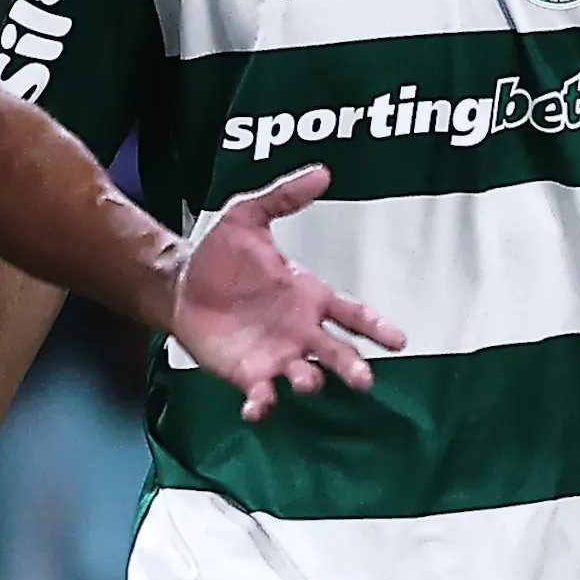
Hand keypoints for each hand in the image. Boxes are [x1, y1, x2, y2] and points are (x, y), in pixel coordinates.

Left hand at [164, 164, 402, 420]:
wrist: (180, 284)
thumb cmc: (219, 253)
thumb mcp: (248, 215)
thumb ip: (283, 197)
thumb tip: (322, 171)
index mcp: (309, 295)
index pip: (353, 313)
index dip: (377, 327)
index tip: (399, 341)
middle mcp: (300, 330)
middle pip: (337, 352)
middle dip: (352, 366)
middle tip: (363, 379)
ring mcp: (277, 355)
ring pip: (306, 376)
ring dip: (310, 382)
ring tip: (308, 381)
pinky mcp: (248, 375)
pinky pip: (263, 397)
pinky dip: (264, 406)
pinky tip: (258, 408)